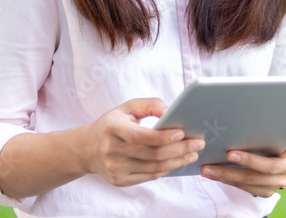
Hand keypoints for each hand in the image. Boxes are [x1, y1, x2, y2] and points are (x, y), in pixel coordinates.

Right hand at [82, 97, 205, 186]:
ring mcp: (115, 169)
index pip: (141, 136)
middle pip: (152, 154)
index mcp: (113, 129)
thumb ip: (150, 104)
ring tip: (193, 154)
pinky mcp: (119, 181)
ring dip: (177, 162)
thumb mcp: (127, 107)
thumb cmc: (113, 123)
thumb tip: (171, 111)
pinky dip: (166, 170)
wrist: (87, 149)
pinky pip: (148, 176)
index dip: (163, 136)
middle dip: (179, 149)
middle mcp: (112, 151)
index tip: (182, 132)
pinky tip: (178, 162)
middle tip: (198, 143)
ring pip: (153, 168)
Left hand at [201, 131, 285, 197]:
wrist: (280, 168)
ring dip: (227, 174)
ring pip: (252, 180)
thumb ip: (269, 127)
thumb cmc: (271, 144)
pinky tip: (214, 175)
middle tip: (229, 154)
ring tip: (208, 169)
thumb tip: (250, 109)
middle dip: (248, 160)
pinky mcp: (267, 192)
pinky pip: (246, 188)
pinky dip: (228, 181)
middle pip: (269, 166)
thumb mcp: (274, 135)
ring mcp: (278, 182)